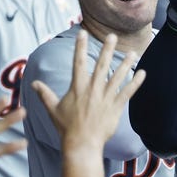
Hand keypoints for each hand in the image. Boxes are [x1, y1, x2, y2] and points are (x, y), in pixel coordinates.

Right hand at [31, 31, 145, 149]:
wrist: (81, 144)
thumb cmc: (66, 127)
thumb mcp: (52, 109)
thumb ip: (45, 94)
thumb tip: (34, 83)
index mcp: (77, 87)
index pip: (78, 62)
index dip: (80, 46)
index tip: (82, 33)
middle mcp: (92, 89)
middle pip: (101, 65)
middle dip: (107, 49)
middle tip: (113, 36)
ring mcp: (105, 97)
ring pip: (117, 76)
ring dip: (125, 63)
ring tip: (132, 52)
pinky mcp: (115, 107)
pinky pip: (127, 92)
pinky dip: (135, 83)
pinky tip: (142, 73)